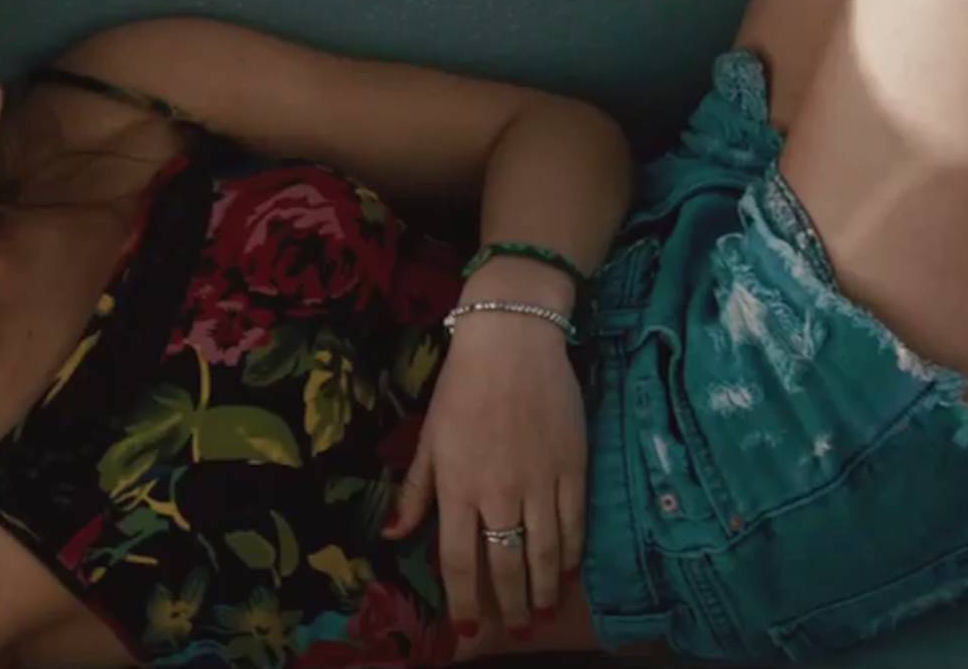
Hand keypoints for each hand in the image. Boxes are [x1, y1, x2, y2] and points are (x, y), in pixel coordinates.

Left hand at [381, 312, 587, 650]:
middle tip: (517, 630)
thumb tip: (393, 535)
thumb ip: (415, 492)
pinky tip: (569, 571)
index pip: (458, 560)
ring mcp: (539, 480)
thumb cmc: (462, 385)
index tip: (466, 629)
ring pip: (545, 552)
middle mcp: (497, 491)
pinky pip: (574, 523)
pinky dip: (572, 553)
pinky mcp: (572, 466)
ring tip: (543, 612)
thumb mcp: (429, 437)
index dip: (463, 601)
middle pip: (505, 565)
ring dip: (544, 589)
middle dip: (510, 606)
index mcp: (456, 485)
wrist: (512, 338)